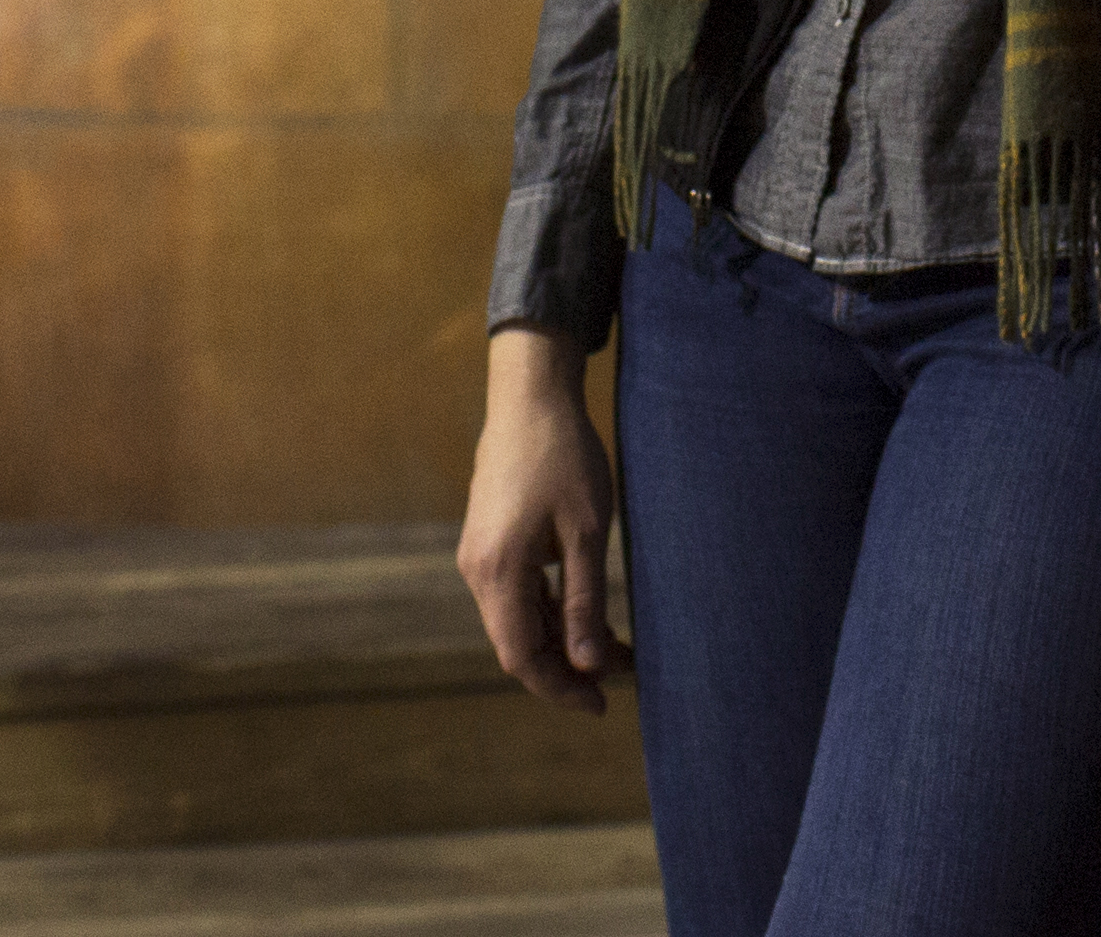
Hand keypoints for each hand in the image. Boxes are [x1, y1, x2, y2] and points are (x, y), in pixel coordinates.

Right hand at [456, 330, 619, 711]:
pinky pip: (518, 594)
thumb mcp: (588, 531)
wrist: (530, 396)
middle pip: (517, 644)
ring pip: (519, 620)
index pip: (520, 657)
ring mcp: (480, 556)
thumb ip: (585, 602)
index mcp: (497, 571)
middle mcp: (478, 570)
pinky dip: (552, 611)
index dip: (560, 687)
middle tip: (622, 674)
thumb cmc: (564, 457)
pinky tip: (590, 613)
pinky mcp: (491, 542)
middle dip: (568, 667)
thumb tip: (590, 665)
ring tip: (618, 647)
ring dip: (563, 639)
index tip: (602, 704)